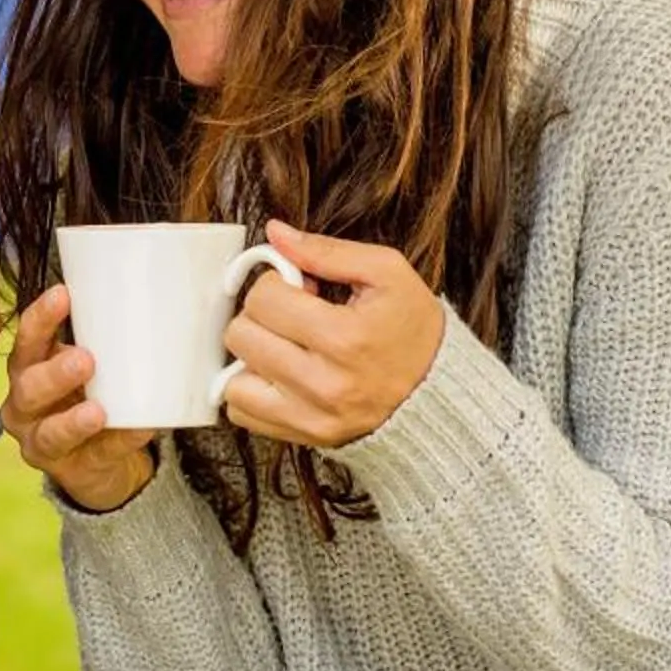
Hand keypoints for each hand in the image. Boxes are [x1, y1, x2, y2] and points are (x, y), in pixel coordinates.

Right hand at [0, 286, 157, 513]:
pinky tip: (139, 429)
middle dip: (54, 372)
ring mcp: (41, 441)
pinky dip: (119, 441)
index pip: (27, 340)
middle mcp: (24, 404)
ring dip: (72, 420)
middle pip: (28, 387)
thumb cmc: (91, 392)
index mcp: (28, 368)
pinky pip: (96, 455)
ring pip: (49, 432)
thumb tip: (155, 293)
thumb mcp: (92, 363)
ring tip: (98, 411)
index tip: (64, 295)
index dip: (41, 319)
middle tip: (86, 359)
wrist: (100, 458)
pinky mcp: (70, 470)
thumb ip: (105, 336)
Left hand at [219, 221, 445, 447]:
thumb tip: (275, 233)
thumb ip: (327, 251)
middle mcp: (325, 383)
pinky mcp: (306, 437)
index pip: (263, 298)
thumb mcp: (386, 273)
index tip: (298, 288)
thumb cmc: (413, 329)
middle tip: (290, 315)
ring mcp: (313, 416)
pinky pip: (242, 414)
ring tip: (283, 346)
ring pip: (233, 380)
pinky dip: (251, 391)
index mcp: (345, 337)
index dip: (276, 283)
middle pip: (241, 336)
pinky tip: (278, 375)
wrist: (437, 392)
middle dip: (260, 316)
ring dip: (252, 356)